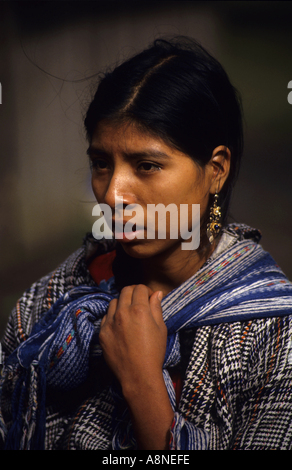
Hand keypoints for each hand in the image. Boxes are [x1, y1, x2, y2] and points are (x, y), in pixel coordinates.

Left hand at [99, 284, 173, 449]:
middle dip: (134, 292)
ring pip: (114, 302)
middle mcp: (122, 312)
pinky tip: (120, 325)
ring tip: (129, 314)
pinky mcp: (102, 332)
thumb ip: (157, 308)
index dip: (147, 291)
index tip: (149, 298)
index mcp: (139, 310)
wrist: (138, 375)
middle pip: (125, 291)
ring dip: (122, 303)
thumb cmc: (153, 352)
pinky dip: (113, 316)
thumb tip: (156, 293)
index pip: (140, 288)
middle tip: (139, 301)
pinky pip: (106, 317)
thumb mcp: (161, 328)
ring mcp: (110, 322)